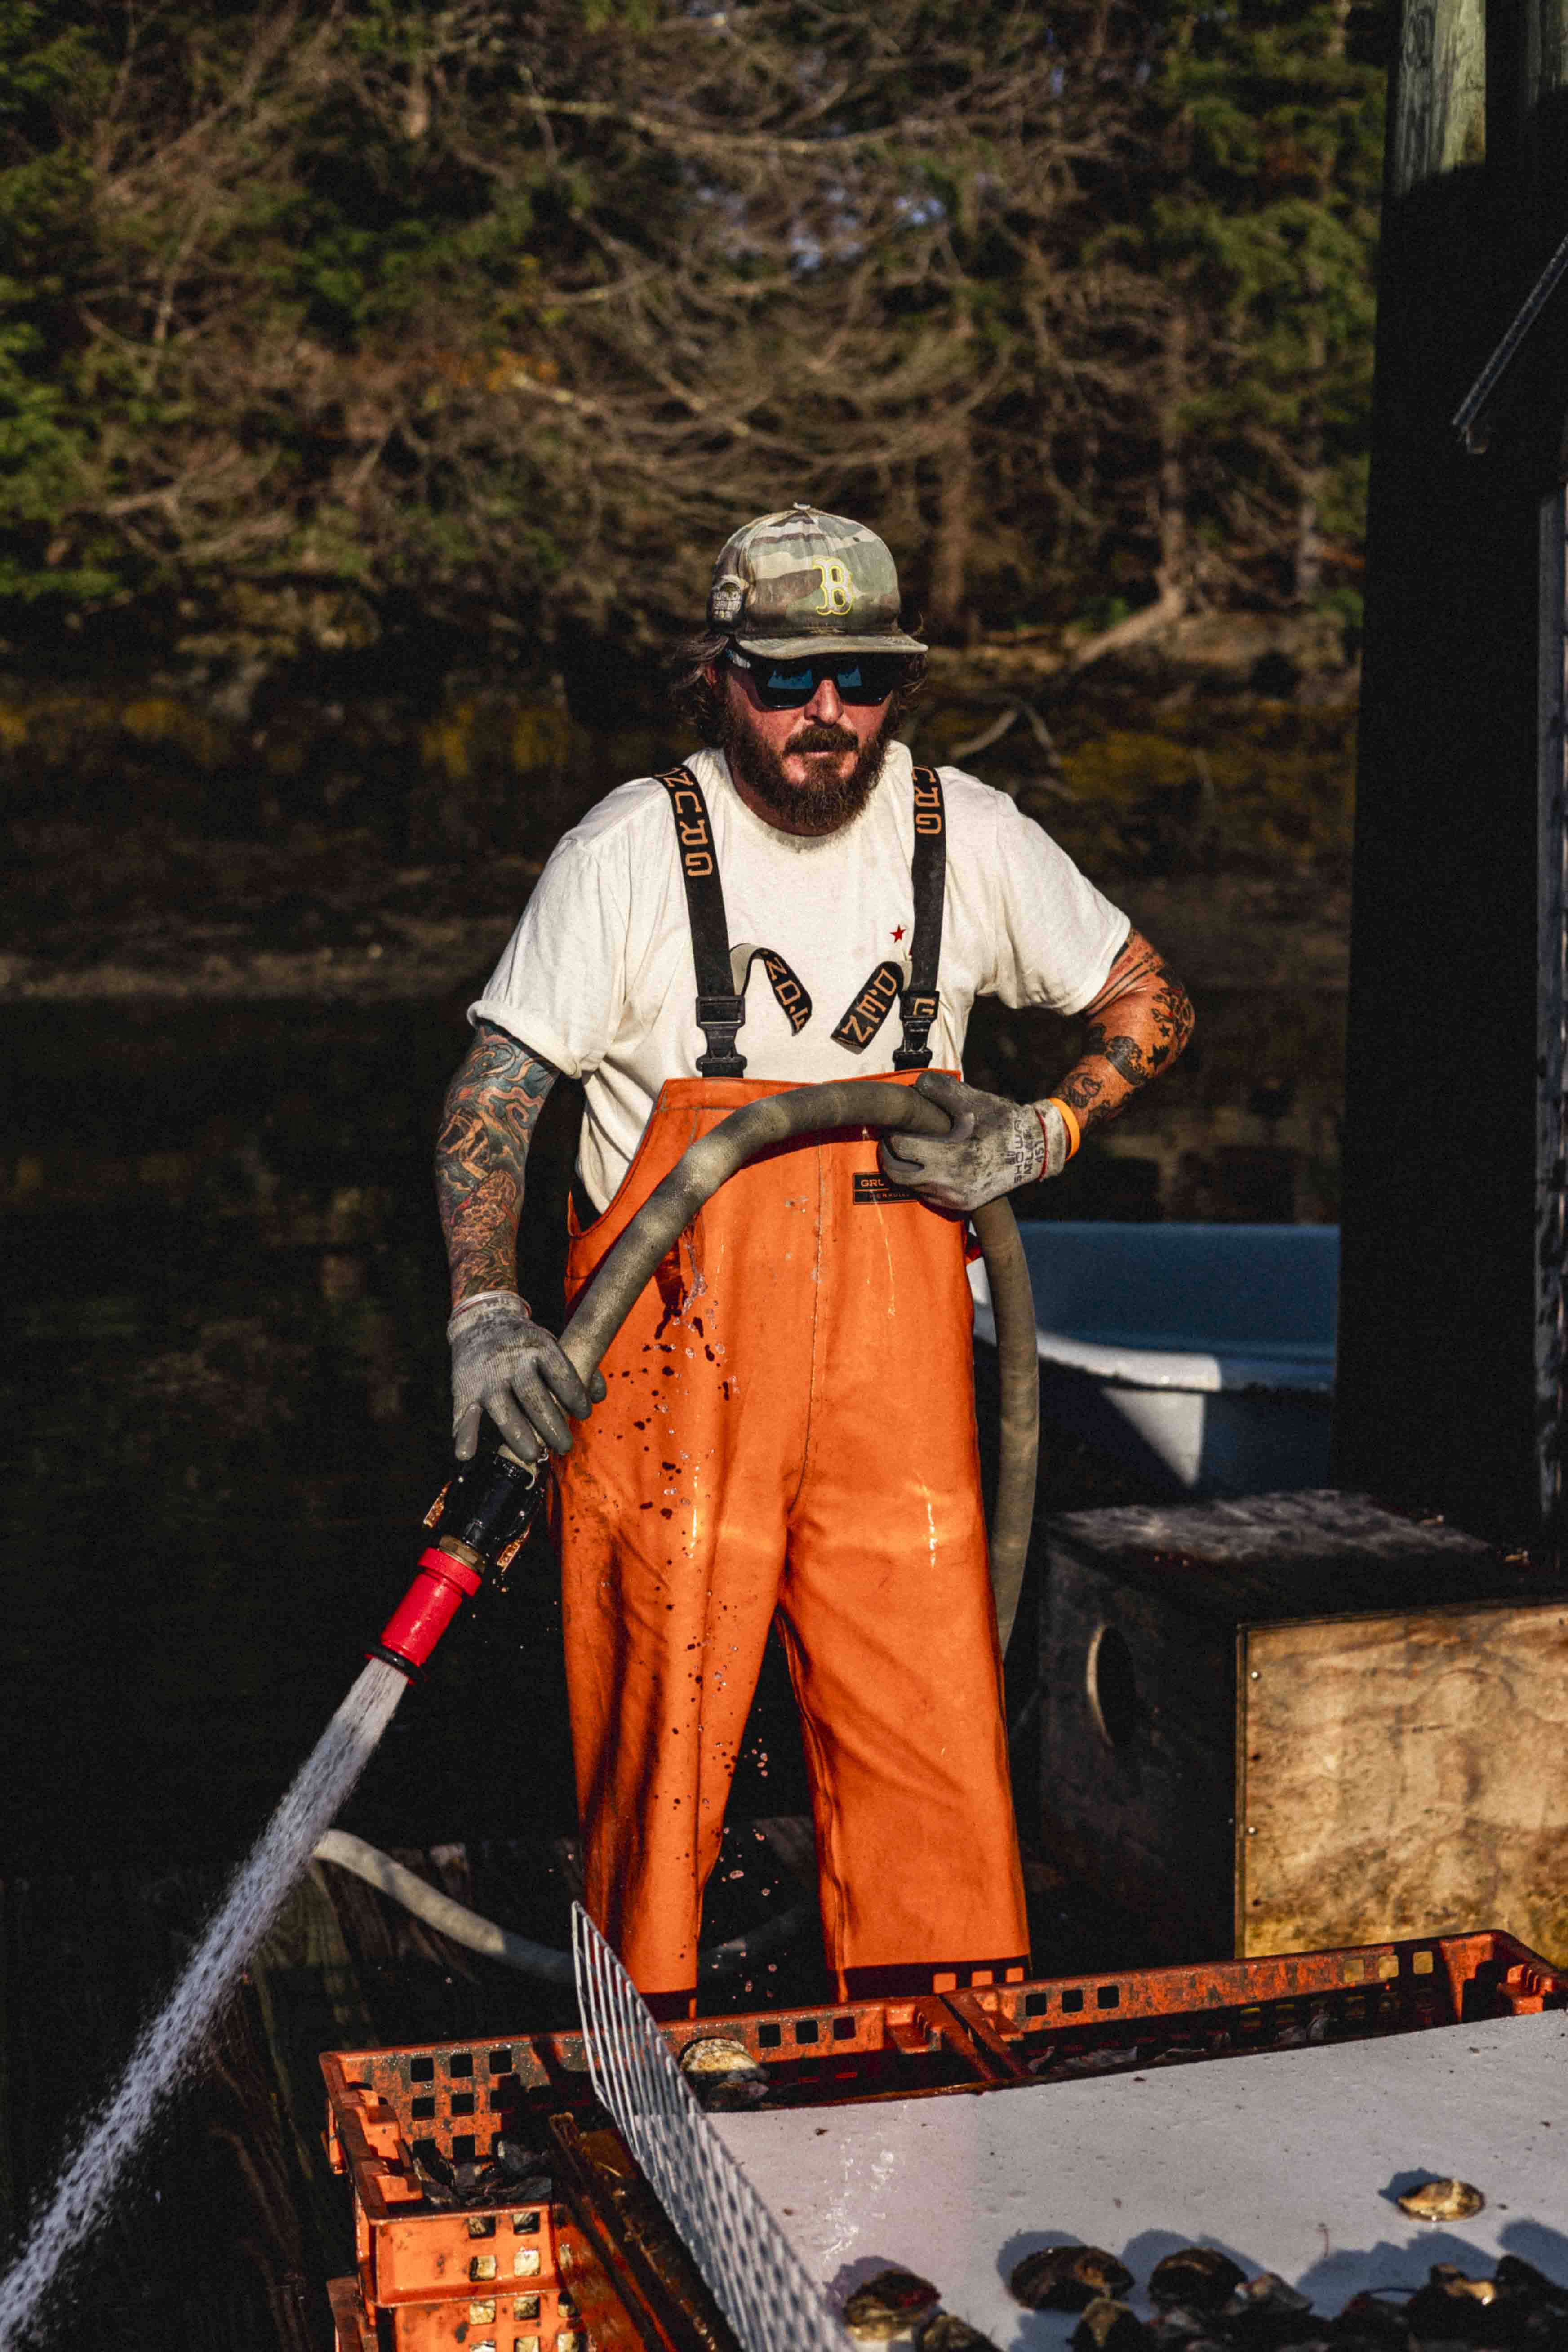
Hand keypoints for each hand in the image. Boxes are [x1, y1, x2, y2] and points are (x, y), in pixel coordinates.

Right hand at [447, 1290, 605, 1461]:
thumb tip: (599, 1396)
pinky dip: (464, 1435)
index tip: (584, 1414)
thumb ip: (579, 1367)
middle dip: (552, 1427)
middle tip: (565, 1446)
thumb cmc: (526, 1341)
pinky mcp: (465, 1389)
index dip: (576, 1397)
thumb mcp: (552, 1344)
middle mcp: (512, 1362)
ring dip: (518, 1436)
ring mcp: (487, 1377)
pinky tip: (466, 1454)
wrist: (481, 1321)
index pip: (561, 1376)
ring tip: (533, 1454)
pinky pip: (464, 1415)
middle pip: (535, 1399)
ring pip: (503, 1410)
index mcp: (538, 1347)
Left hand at [877, 1071, 1067, 1211]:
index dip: (892, 1133)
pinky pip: (929, 1195)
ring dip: (906, 1167)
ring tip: (913, 1147)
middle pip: (897, 1173)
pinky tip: (930, 1163)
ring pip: (912, 1185)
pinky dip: (922, 1180)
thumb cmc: (1005, 1122)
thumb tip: (916, 1084)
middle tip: (892, 1137)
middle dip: (890, 1154)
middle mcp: (950, 1185)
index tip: (894, 1123)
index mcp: (952, 1158)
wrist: (1035, 1152)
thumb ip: (944, 1091)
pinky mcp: (962, 1205)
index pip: (901, 1148)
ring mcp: (955, 1198)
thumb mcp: (977, 1102)